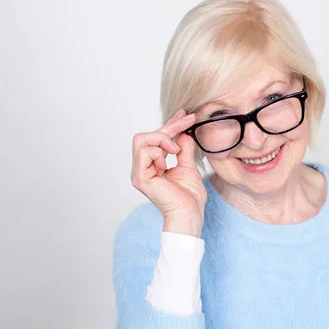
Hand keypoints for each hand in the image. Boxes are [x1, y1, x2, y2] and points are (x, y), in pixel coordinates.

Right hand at [130, 109, 205, 235]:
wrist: (189, 213)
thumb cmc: (189, 196)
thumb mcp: (188, 166)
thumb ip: (184, 150)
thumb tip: (183, 134)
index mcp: (151, 166)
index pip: (155, 140)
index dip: (170, 125)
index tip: (185, 116)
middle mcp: (142, 168)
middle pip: (146, 136)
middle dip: (169, 126)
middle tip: (187, 121)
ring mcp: (139, 172)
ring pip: (141, 139)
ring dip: (162, 140)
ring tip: (176, 151)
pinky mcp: (139, 177)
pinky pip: (144, 151)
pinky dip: (158, 152)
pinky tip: (168, 161)